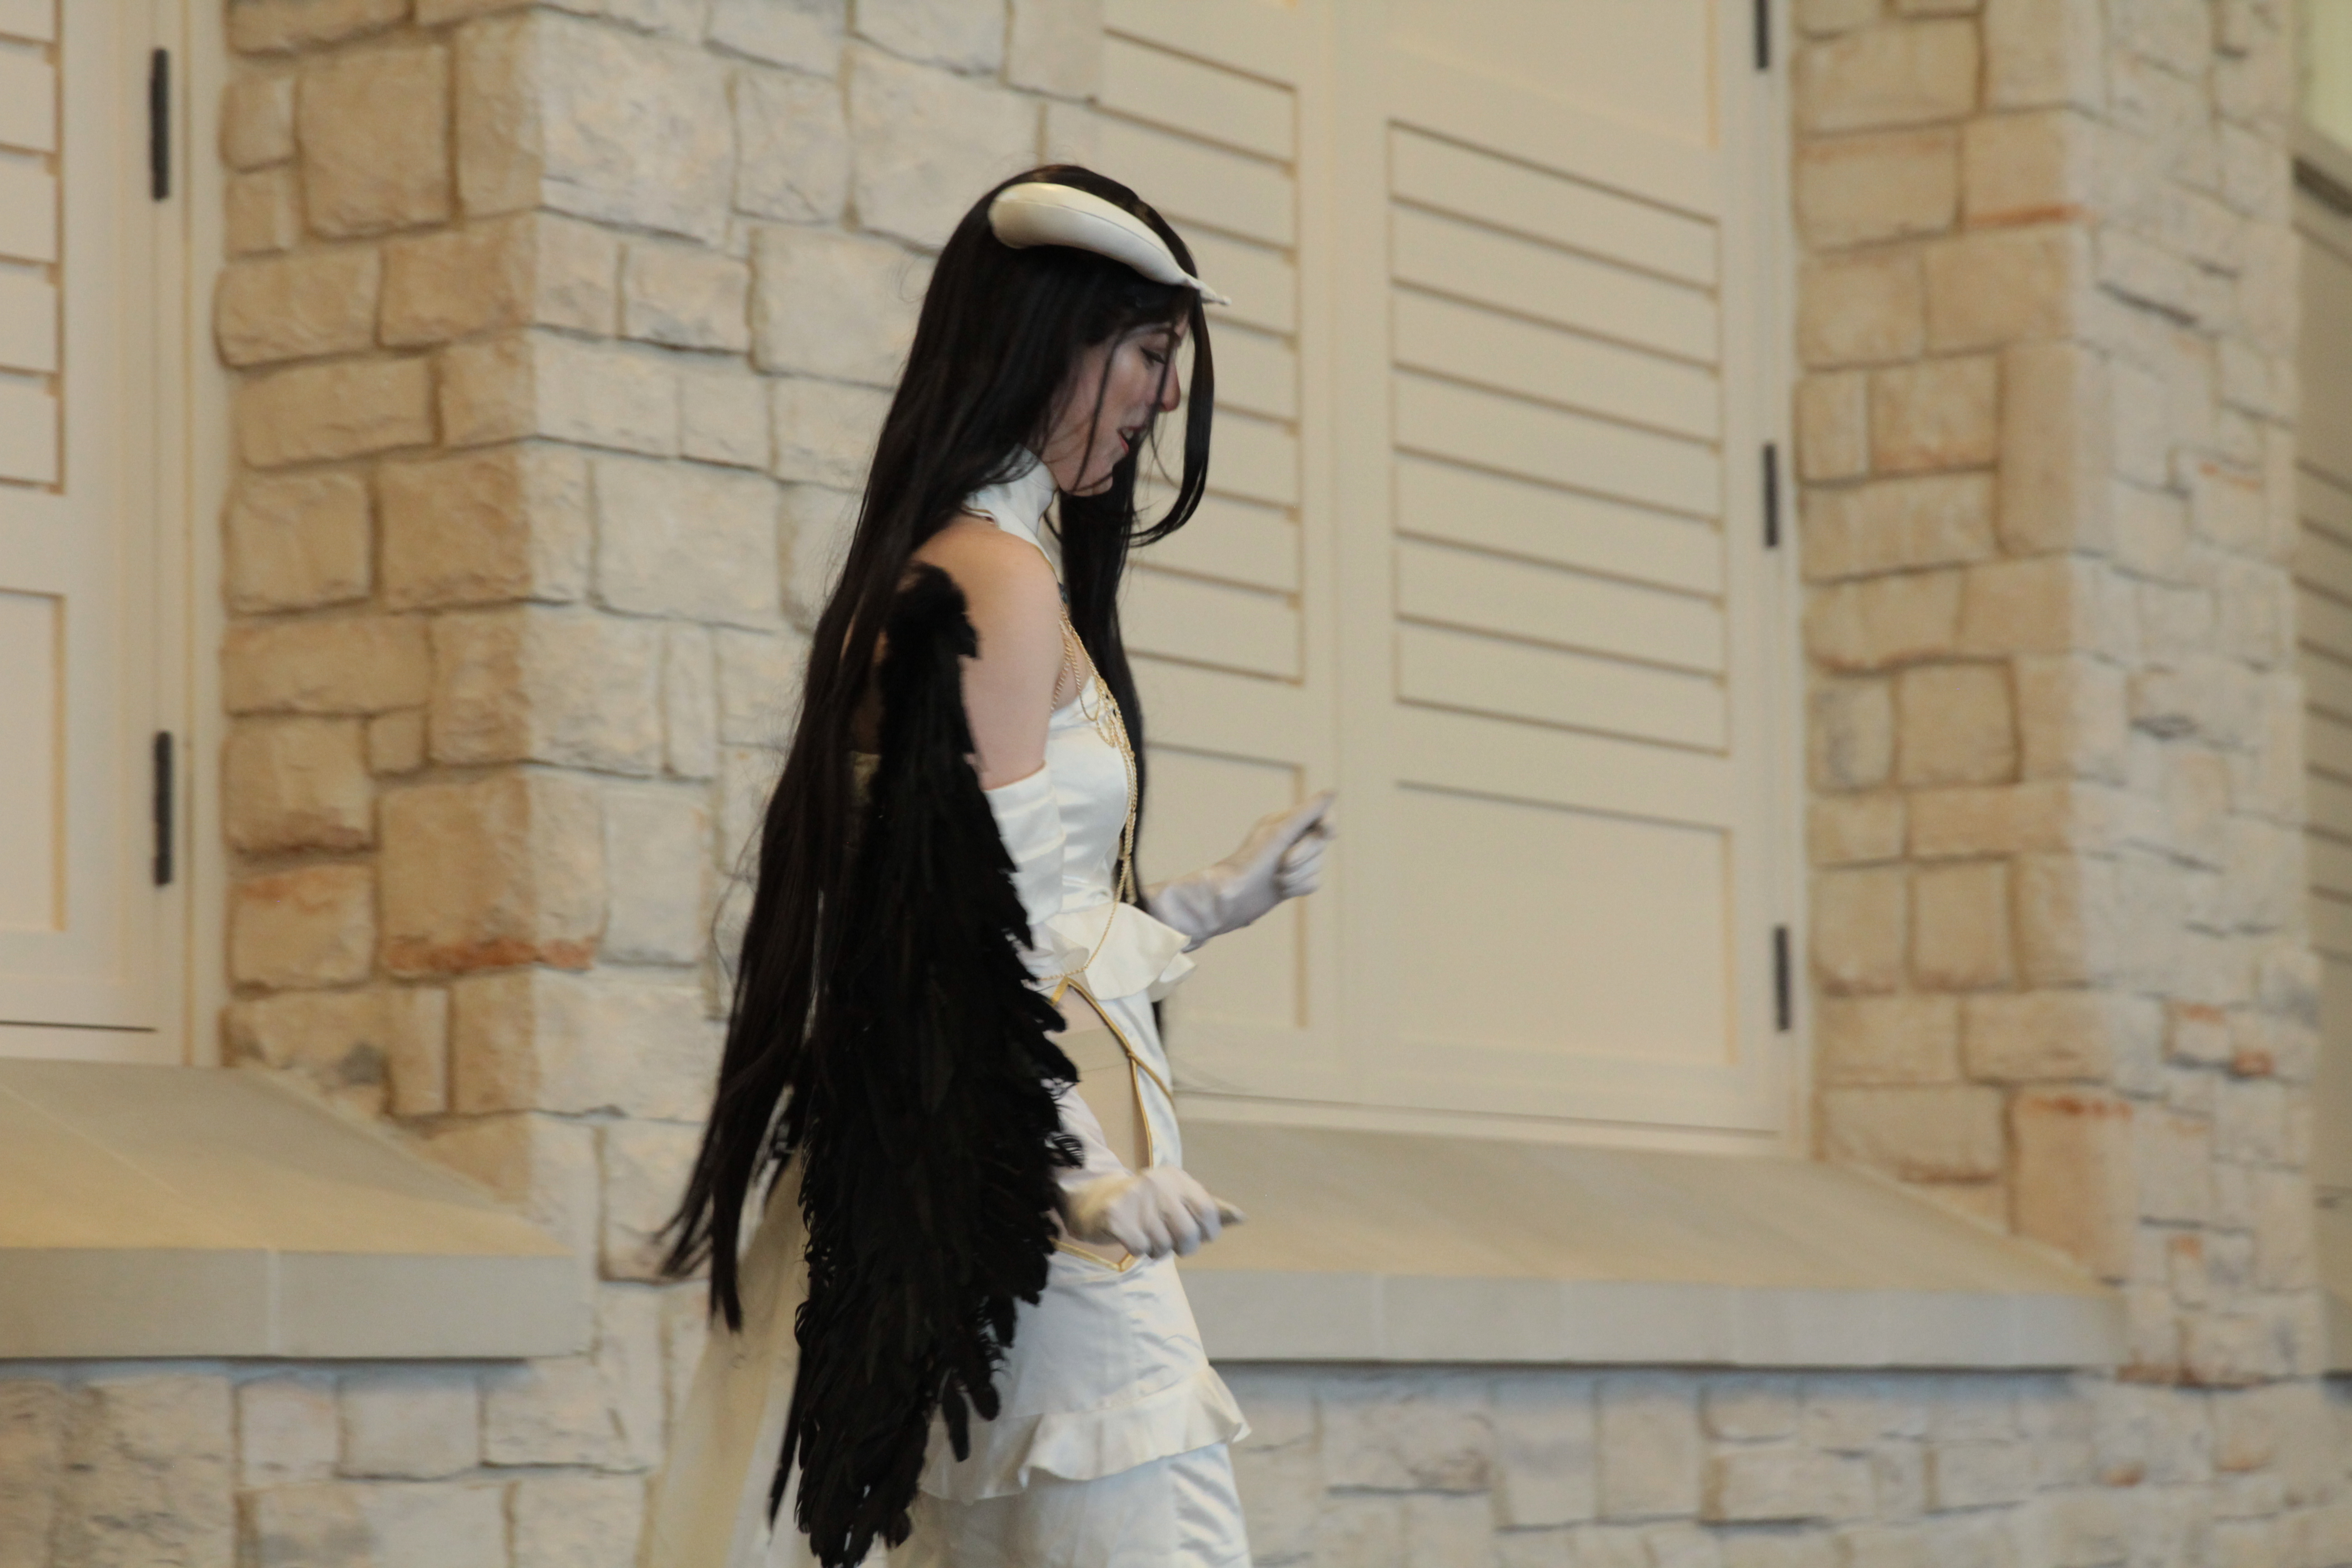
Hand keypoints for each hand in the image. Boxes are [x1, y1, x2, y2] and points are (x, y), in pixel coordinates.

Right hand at [1062, 1166, 1243, 1258]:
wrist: (1094, 1201)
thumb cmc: (1145, 1205)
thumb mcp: (1176, 1199)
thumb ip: (1208, 1209)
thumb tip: (1242, 1217)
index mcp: (1176, 1176)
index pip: (1207, 1211)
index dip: (1208, 1232)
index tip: (1201, 1237)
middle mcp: (1156, 1182)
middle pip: (1188, 1234)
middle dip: (1183, 1248)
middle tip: (1171, 1244)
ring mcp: (1134, 1197)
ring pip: (1162, 1246)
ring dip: (1157, 1250)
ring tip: (1147, 1237)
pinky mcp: (1115, 1215)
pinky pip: (1140, 1249)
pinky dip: (1138, 1251)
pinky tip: (1131, 1238)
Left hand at [1146, 792, 1335, 947]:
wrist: (1231, 896)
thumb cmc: (1250, 860)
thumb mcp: (1281, 832)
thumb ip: (1308, 812)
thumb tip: (1333, 791)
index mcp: (1285, 822)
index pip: (1320, 816)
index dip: (1327, 824)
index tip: (1326, 833)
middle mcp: (1289, 840)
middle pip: (1319, 844)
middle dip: (1302, 856)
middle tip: (1280, 862)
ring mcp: (1291, 862)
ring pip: (1317, 866)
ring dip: (1297, 875)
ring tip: (1276, 877)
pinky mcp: (1292, 882)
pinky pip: (1312, 883)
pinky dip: (1297, 887)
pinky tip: (1279, 889)